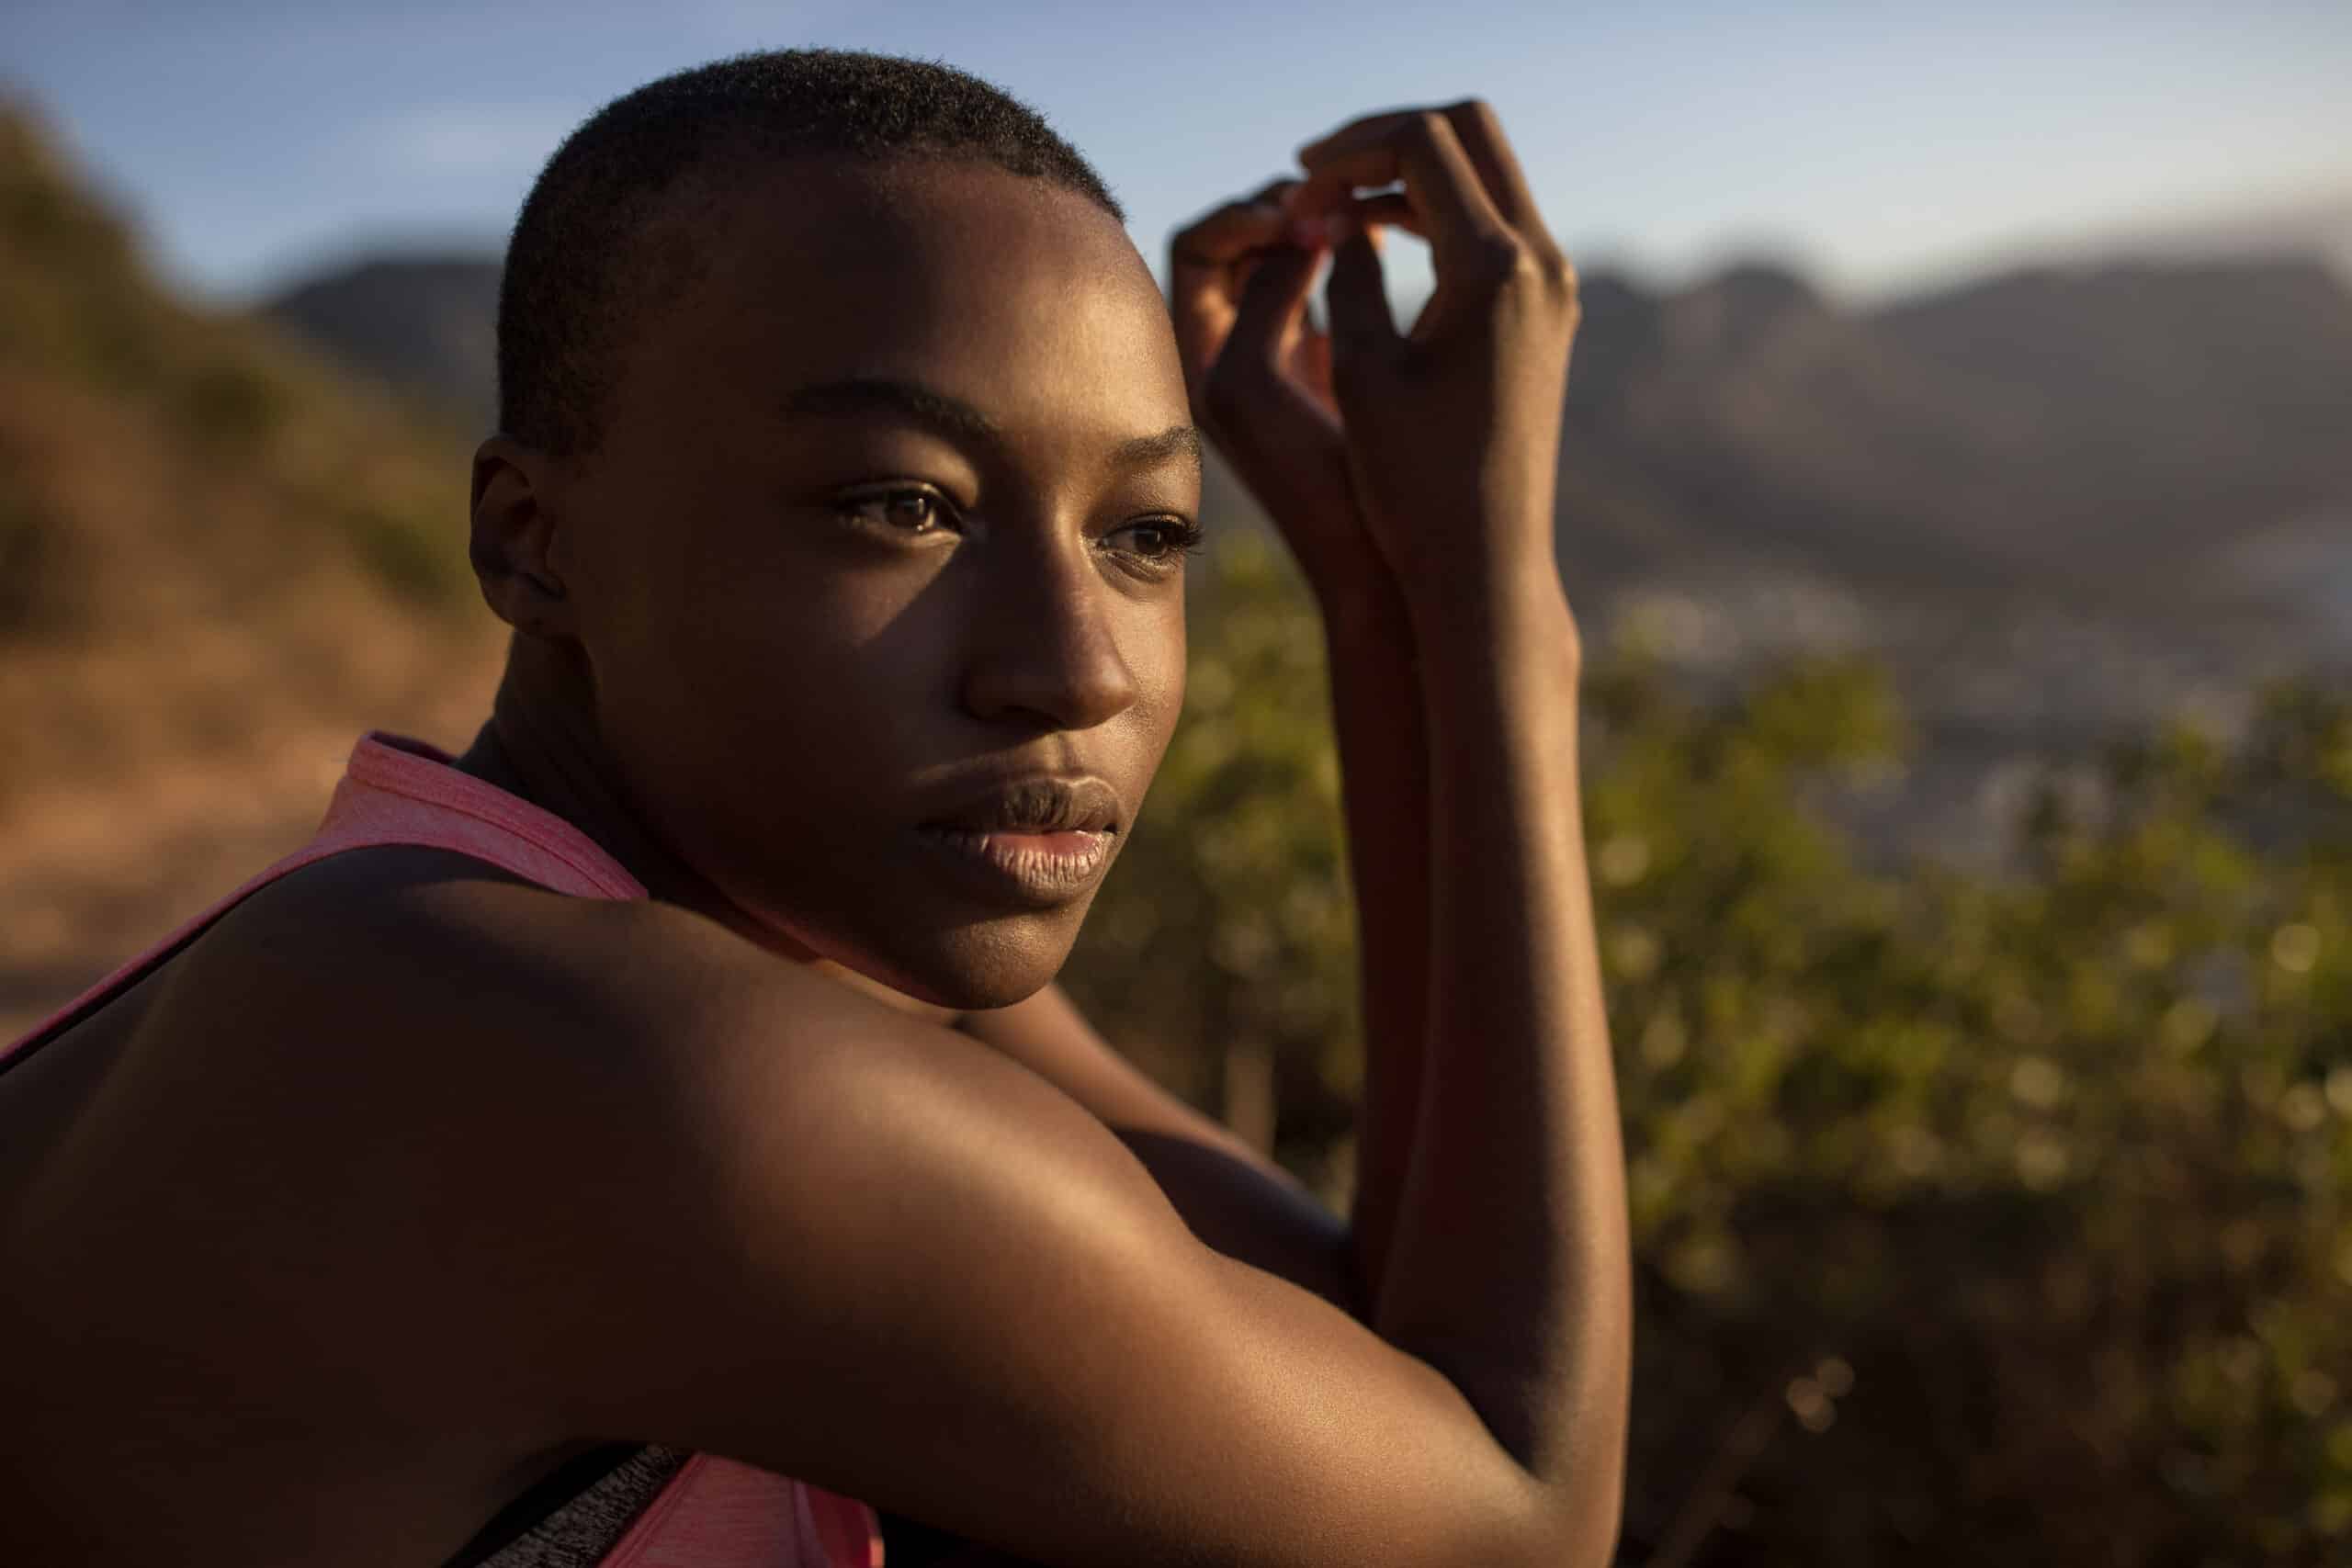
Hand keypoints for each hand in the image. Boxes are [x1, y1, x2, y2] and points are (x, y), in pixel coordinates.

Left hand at [1167, 178, 1394, 604]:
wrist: (1372, 557)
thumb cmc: (1308, 481)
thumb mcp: (1260, 378)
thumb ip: (1265, 293)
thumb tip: (1299, 224)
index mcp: (1194, 354)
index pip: (1199, 243)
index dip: (1245, 214)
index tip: (1301, 214)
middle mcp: (1224, 349)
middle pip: (1239, 241)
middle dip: (1283, 209)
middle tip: (1338, 202)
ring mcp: (1273, 354)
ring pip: (1284, 258)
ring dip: (1316, 225)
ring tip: (1363, 212)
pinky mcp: (1320, 363)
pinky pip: (1320, 283)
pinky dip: (1344, 252)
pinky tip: (1384, 240)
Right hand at [1288, 101, 1579, 606]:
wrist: (1486, 563)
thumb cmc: (1410, 483)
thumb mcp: (1360, 371)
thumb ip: (1347, 271)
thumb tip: (1339, 211)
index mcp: (1492, 269)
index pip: (1421, 143)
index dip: (1349, 149)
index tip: (1297, 182)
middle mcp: (1539, 263)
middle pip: (1466, 129)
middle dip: (1385, 139)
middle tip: (1318, 174)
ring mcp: (1552, 286)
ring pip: (1484, 170)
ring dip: (1408, 173)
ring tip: (1334, 207)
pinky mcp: (1547, 312)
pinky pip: (1493, 221)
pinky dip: (1436, 210)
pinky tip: (1378, 241)